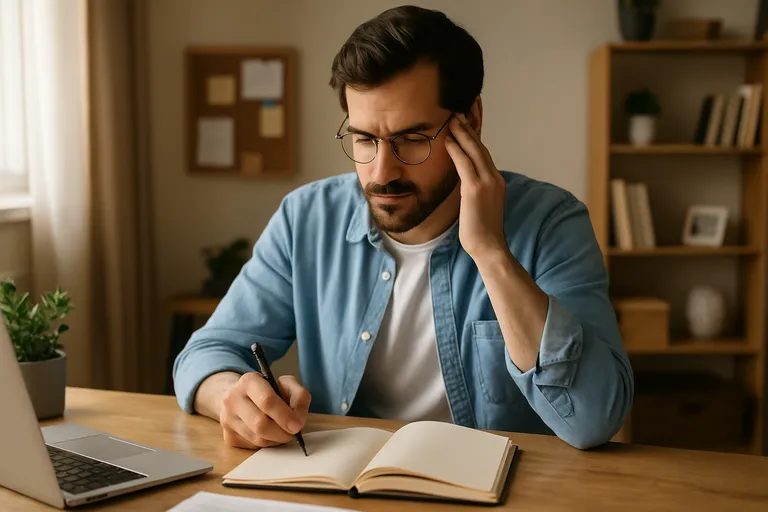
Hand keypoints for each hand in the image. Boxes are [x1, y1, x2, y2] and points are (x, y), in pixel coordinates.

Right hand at [219, 372, 310, 448]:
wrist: (241, 397)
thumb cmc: (268, 391)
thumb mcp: (286, 384)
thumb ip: (299, 396)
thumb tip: (298, 419)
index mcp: (248, 381)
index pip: (266, 401)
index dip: (285, 415)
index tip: (297, 425)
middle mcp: (232, 399)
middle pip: (260, 424)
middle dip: (281, 432)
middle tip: (292, 432)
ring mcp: (227, 418)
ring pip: (257, 438)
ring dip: (275, 439)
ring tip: (281, 430)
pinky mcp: (228, 436)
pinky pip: (252, 447)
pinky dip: (266, 443)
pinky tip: (269, 434)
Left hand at [444, 104, 506, 261]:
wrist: (489, 248)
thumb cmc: (480, 231)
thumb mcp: (478, 205)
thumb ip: (473, 190)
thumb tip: (463, 183)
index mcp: (495, 181)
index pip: (483, 152)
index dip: (474, 135)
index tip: (466, 119)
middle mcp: (494, 177)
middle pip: (480, 146)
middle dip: (469, 126)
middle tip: (458, 109)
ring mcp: (487, 182)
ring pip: (474, 150)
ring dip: (461, 132)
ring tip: (451, 117)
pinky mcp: (476, 189)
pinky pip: (464, 163)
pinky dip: (456, 149)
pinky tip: (447, 138)